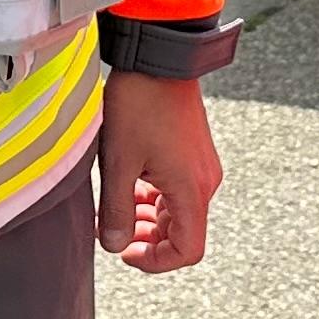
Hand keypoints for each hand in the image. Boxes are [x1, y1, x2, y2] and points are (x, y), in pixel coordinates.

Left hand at [99, 69, 222, 273]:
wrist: (159, 57)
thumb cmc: (139, 105)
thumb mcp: (118, 162)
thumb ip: (115, 210)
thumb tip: (114, 246)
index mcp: (191, 190)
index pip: (188, 250)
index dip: (156, 261)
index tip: (126, 252)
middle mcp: (205, 182)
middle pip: (184, 232)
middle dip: (149, 240)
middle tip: (116, 230)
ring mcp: (202, 166)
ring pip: (181, 211)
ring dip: (151, 219)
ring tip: (119, 206)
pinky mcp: (195, 152)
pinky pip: (180, 190)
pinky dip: (157, 198)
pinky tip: (132, 184)